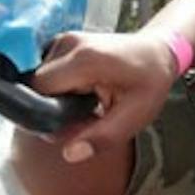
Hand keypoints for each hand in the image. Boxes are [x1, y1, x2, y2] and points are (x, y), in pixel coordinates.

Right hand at [29, 30, 178, 162]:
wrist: (157, 51)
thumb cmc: (149, 82)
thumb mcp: (135, 115)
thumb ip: (102, 137)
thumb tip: (70, 154)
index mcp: (84, 60)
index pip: (39, 91)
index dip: (49, 113)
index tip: (72, 123)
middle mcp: (68, 44)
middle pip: (36, 85)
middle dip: (53, 106)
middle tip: (84, 115)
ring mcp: (63, 39)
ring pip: (38, 79)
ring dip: (56, 96)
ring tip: (86, 101)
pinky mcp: (62, 41)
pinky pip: (46, 70)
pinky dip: (58, 85)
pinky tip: (81, 90)